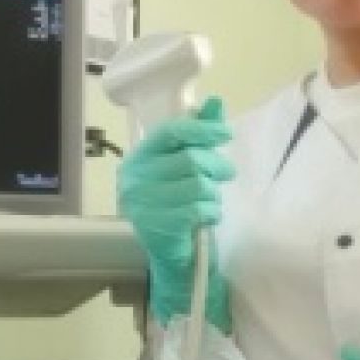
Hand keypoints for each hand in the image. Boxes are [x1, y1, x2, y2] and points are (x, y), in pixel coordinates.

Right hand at [116, 96, 233, 330]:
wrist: (174, 256)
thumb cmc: (180, 205)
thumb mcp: (187, 167)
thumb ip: (197, 135)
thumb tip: (215, 102)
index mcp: (138, 158)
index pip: (171, 132)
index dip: (202, 129)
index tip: (225, 133)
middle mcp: (134, 179)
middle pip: (190, 159)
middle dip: (216, 165)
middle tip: (226, 173)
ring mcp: (143, 205)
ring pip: (198, 185)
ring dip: (214, 194)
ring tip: (210, 201)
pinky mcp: (158, 227)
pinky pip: (200, 209)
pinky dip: (212, 212)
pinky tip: (206, 218)